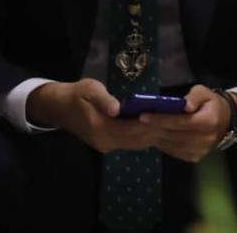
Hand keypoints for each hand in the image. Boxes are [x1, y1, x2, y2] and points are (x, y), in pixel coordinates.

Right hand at [25, 79, 158, 153]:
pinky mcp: (107, 145)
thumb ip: (103, 99)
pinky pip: (130, 143)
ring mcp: (105, 146)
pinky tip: (156, 127)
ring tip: (171, 124)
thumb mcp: (89, 89)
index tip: (168, 116)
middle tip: (177, 121)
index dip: (150, 124)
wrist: (59, 108)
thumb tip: (116, 109)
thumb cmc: (77, 94)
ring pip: (136, 144)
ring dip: (153, 136)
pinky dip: (144, 137)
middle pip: (137, 139)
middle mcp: (104, 141)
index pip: (131, 129)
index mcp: (99, 127)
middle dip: (157, 131)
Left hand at [137, 85, 231, 162]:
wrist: (226, 122)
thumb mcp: (205, 93)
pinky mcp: (194, 158)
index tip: (143, 116)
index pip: (179, 121)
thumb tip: (184, 105)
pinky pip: (173, 152)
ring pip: (170, 145)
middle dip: (153, 128)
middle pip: (172, 134)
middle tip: (136, 122)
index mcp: (208, 122)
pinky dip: (163, 144)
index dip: (160, 119)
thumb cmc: (211, 104)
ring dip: (155, 137)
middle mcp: (204, 139)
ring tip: (142, 129)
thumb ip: (194, 96)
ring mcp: (199, 151)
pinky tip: (155, 136)